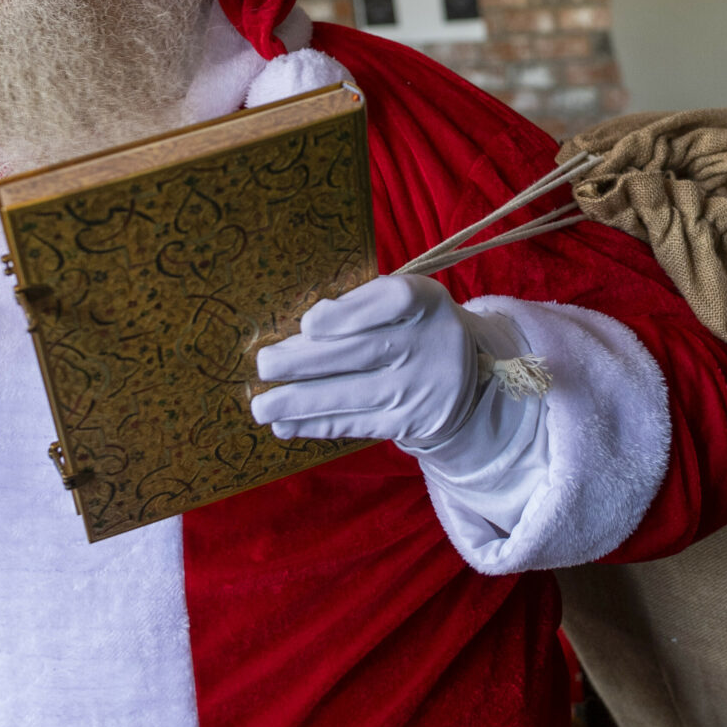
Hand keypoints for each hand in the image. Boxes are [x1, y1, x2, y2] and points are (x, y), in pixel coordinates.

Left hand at [252, 275, 511, 452]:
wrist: (464, 378)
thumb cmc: (411, 327)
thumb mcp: (400, 301)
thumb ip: (360, 304)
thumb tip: (307, 329)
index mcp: (424, 301)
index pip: (391, 301)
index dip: (348, 314)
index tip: (308, 324)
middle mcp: (426, 343)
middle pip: (361, 352)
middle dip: (306, 361)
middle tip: (264, 367)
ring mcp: (417, 387)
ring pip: (351, 394)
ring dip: (300, 402)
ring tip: (262, 406)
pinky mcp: (407, 422)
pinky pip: (355, 423)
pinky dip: (316, 424)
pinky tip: (285, 425)